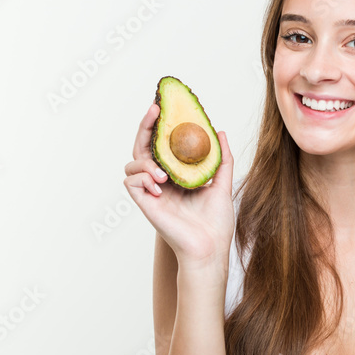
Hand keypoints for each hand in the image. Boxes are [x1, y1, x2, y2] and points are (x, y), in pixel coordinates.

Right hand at [123, 103, 234, 265]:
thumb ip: (222, 159)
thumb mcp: (223, 184)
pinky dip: (142, 179)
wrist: (210, 248)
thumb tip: (220, 132)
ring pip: (132, 164)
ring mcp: (152, 192)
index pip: (162, 146)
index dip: (160, 127)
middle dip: (145, 127)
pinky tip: (160, 186)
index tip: (164, 107)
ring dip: (145, 162)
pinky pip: (131, 183)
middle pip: (143, 148)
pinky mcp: (146, 204)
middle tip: (154, 110)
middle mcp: (161, 182)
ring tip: (163, 174)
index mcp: (177, 176)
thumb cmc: (216, 222)